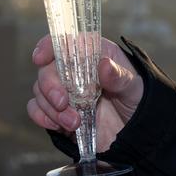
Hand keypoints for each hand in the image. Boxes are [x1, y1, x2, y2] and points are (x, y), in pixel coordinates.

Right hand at [27, 36, 143, 151]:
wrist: (137, 134)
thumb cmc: (139, 102)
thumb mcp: (135, 88)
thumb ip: (120, 77)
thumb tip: (104, 65)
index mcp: (93, 55)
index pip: (65, 42)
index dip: (49, 46)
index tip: (40, 59)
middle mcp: (74, 71)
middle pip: (47, 69)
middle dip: (50, 86)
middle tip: (63, 103)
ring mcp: (65, 92)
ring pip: (40, 91)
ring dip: (51, 108)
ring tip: (74, 123)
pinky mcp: (58, 112)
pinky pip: (37, 109)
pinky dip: (42, 117)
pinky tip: (57, 126)